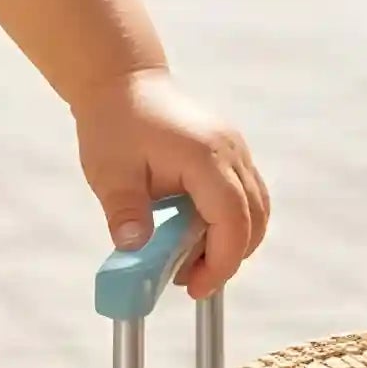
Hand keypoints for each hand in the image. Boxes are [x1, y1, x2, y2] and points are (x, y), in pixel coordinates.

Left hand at [73, 70, 270, 298]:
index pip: (232, 219)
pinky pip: (246, 194)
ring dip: (233, 240)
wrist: (122, 81)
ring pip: (257, 208)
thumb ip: (124, 212)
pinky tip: (196, 233)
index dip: (221, 260)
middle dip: (229, 257)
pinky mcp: (231, 151)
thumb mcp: (109, 172)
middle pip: (255, 218)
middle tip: (190, 280)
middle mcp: (230, 150)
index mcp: (204, 155)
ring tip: (190, 259)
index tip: (195, 287)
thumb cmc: (114, 122)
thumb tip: (135, 249)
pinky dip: (232, 221)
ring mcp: (236, 148)